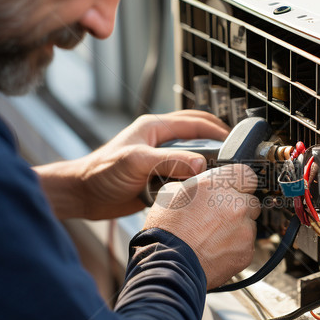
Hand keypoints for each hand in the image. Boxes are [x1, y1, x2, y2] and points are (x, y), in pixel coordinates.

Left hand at [34, 110, 229, 219]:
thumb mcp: (135, 162)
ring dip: (206, 166)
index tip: (236, 143)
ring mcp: (159, 160)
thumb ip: (168, 161)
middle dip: (218, 145)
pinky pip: (183, 178)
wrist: (82, 196)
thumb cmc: (100, 172)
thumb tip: (200, 163)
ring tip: (223, 176)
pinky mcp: (158, 178)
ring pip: (192, 159)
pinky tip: (203, 192)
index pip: (195, 123)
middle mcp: (159, 142)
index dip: (218, 131)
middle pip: (198, 138)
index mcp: (155, 128)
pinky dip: (194, 183)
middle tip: (236, 159)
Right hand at [144, 164, 260, 289]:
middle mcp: (236, 204)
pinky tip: (217, 249)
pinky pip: (247, 245)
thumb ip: (194, 185)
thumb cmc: (167, 230)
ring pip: (250, 224)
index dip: (240, 182)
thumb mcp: (171, 193)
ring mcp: (244, 228)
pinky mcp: (247, 251)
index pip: (246, 173)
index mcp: (218, 184)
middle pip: (251, 200)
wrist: (169, 264)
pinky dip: (236, 247)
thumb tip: (199, 184)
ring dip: (238, 228)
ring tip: (214, 237)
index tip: (235, 189)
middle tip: (219, 217)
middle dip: (239, 207)